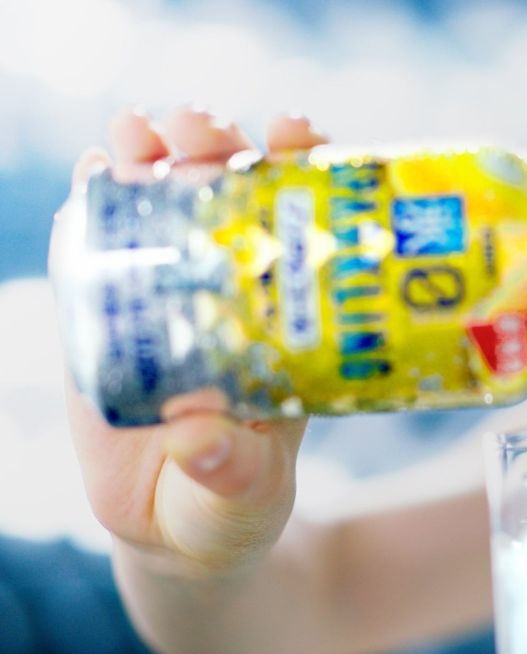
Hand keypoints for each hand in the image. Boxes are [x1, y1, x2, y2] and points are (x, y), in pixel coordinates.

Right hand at [63, 107, 327, 572]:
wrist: (173, 524)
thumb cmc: (233, 505)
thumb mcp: (244, 495)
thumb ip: (229, 472)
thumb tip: (196, 439)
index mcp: (291, 317)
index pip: (307, 222)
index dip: (306, 167)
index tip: (294, 133)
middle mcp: (235, 290)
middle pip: (230, 192)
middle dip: (216, 145)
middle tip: (199, 129)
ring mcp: (169, 292)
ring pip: (163, 204)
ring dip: (153, 156)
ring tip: (139, 133)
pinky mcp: (107, 312)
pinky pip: (101, 246)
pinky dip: (95, 204)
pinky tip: (93, 171)